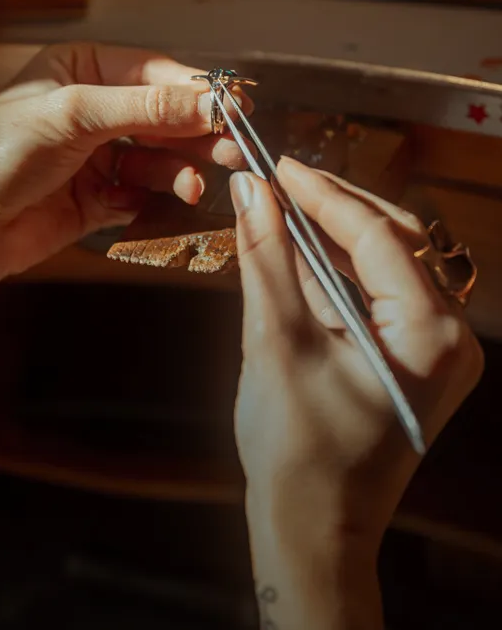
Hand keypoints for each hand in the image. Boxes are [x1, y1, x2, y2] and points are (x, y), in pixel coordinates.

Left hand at [0, 42, 251, 286]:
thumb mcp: (74, 114)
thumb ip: (146, 107)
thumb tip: (207, 99)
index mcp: (81, 69)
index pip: (154, 72)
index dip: (196, 90)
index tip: (235, 105)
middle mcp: (92, 109)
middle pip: (163, 115)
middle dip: (198, 131)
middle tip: (234, 145)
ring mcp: (96, 154)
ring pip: (159, 156)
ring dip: (183, 168)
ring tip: (198, 182)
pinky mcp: (98, 197)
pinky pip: (143, 192)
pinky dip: (160, 196)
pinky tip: (171, 198)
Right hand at [231, 158, 482, 628]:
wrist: (313, 532)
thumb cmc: (297, 454)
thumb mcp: (275, 344)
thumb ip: (265, 260)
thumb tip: (249, 192)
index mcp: (430, 336)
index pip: (378, 236)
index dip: (322, 194)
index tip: (277, 165)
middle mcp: (448, 337)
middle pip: (392, 239)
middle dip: (332, 206)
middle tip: (277, 178)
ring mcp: (433, 348)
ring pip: (383, 262)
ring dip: (330, 233)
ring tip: (279, 204)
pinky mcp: (410, 356)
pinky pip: (375, 292)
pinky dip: (334, 269)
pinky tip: (295, 249)